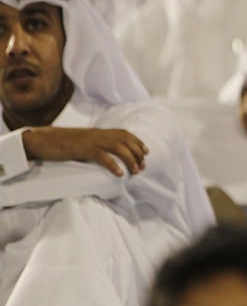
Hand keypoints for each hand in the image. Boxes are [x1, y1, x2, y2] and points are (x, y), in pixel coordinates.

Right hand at [22, 127, 148, 175]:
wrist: (42, 139)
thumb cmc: (62, 143)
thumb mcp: (83, 142)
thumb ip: (96, 145)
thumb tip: (107, 156)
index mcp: (99, 132)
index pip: (124, 134)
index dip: (137, 142)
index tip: (146, 152)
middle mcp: (98, 134)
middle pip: (125, 141)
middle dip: (137, 153)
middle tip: (143, 167)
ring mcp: (91, 140)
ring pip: (118, 147)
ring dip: (130, 160)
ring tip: (135, 172)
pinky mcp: (82, 149)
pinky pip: (102, 156)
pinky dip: (113, 165)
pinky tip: (119, 174)